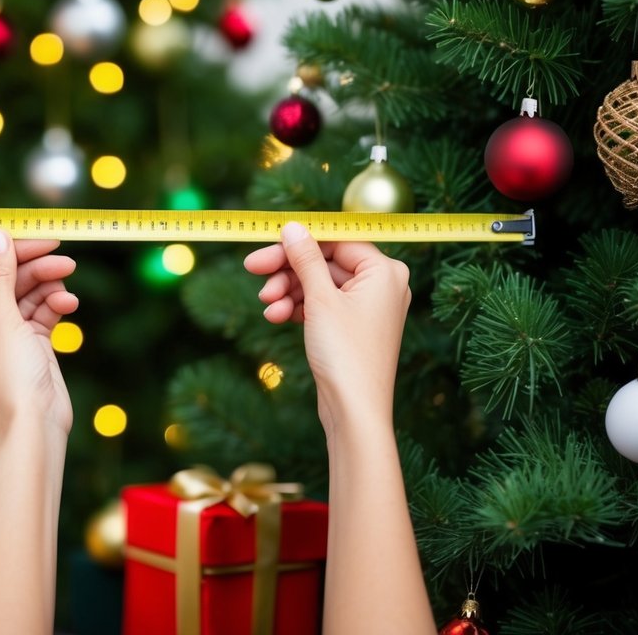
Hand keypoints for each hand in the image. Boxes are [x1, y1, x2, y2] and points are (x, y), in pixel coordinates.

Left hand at [0, 231, 78, 444]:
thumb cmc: (10, 377)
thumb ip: (1, 274)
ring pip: (27, 289)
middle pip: (5, 273)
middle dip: (33, 263)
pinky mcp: (31, 341)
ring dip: (48, 282)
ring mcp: (6, 331)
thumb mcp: (4, 319)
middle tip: (63, 255)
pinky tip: (69, 306)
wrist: (33, 428)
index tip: (34, 237)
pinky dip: (55, 304)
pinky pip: (42, 309)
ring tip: (68, 280)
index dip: (3, 246)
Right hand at [244, 222, 410, 431]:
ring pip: (318, 284)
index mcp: (384, 270)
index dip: (298, 240)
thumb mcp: (320, 299)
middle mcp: (381, 284)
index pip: (336, 240)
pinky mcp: (351, 326)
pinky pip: (321, 305)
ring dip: (288, 290)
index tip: (266, 242)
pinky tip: (276, 316)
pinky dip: (298, 308)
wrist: (354, 410)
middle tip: (252, 268)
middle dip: (287, 269)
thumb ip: (305, 259)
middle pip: (324, 261)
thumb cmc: (346, 353)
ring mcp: (366, 307)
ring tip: (267, 303)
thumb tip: (292, 227)